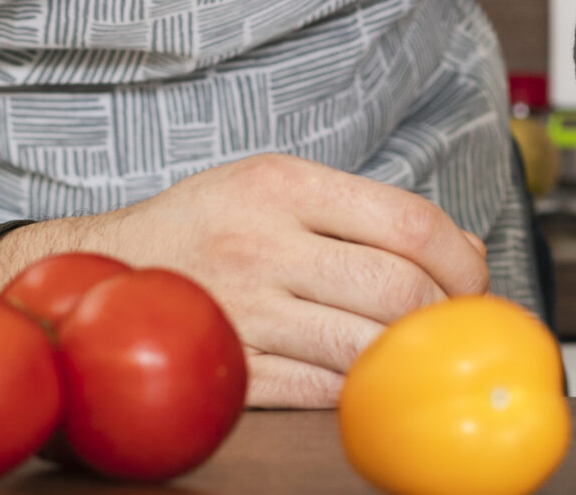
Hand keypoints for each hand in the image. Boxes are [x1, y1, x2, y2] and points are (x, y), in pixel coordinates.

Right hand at [0, 154, 489, 406]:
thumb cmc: (211, 225)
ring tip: (422, 349)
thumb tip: (468, 250)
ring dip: (410, 355)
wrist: (98, 278)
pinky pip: (321, 390)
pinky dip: (361, 388)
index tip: (477, 277)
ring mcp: (242, 313)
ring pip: (364, 346)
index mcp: (285, 185)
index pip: (409, 221)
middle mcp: (263, 244)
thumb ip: (372, 213)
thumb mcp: (283, 187)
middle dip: (445, 312)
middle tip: (457, 321)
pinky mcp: (228, 371)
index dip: (461, 258)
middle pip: (396, 289)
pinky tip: (369, 375)